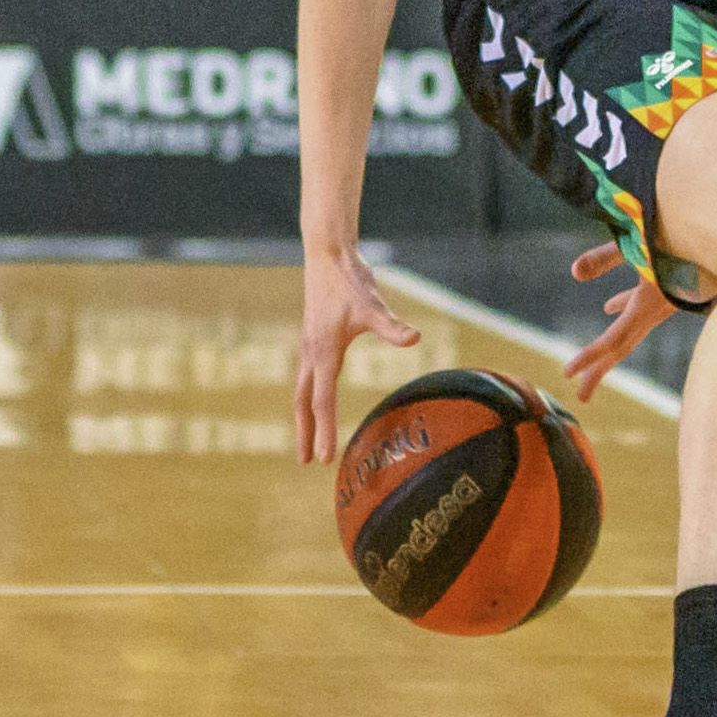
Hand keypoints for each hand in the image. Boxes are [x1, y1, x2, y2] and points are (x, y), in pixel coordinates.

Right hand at [296, 247, 418, 462]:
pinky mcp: (312, 338)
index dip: (324, 431)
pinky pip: (306, 377)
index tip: (324, 458)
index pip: (323, 401)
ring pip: (302, 389)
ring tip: (306, 440)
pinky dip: (307, 397)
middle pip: (303, 402)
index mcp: (324, 352)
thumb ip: (392, 326)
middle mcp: (311, 353)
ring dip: (304, 417)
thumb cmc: (350, 281)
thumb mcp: (372, 306)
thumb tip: (415, 338)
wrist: (328, 255)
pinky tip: (315, 402)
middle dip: (305, 432)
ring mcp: (308, 346)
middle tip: (306, 461)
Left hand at [559, 241, 673, 398]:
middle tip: (581, 397)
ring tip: (588, 365)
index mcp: (649, 304)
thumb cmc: (682, 233)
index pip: (613, 340)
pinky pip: (638, 307)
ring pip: (630, 329)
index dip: (589, 357)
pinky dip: (620, 308)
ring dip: (608, 347)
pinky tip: (608, 307)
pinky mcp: (666, 289)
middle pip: (622, 347)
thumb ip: (606, 257)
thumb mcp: (640, 239)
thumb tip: (574, 272)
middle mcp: (657, 311)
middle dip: (600, 370)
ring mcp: (663, 303)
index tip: (567, 374)